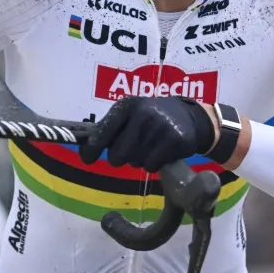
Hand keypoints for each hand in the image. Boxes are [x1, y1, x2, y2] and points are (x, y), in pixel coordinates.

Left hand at [78, 96, 216, 172]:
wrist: (187, 115)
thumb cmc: (150, 117)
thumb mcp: (130, 115)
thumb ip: (109, 129)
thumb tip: (85, 152)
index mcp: (127, 106)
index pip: (103, 132)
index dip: (92, 149)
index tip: (87, 159)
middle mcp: (143, 114)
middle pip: (117, 155)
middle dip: (120, 158)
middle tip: (131, 149)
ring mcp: (161, 127)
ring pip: (135, 162)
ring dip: (139, 160)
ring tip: (149, 145)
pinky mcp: (176, 141)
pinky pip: (152, 166)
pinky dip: (154, 163)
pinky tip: (161, 150)